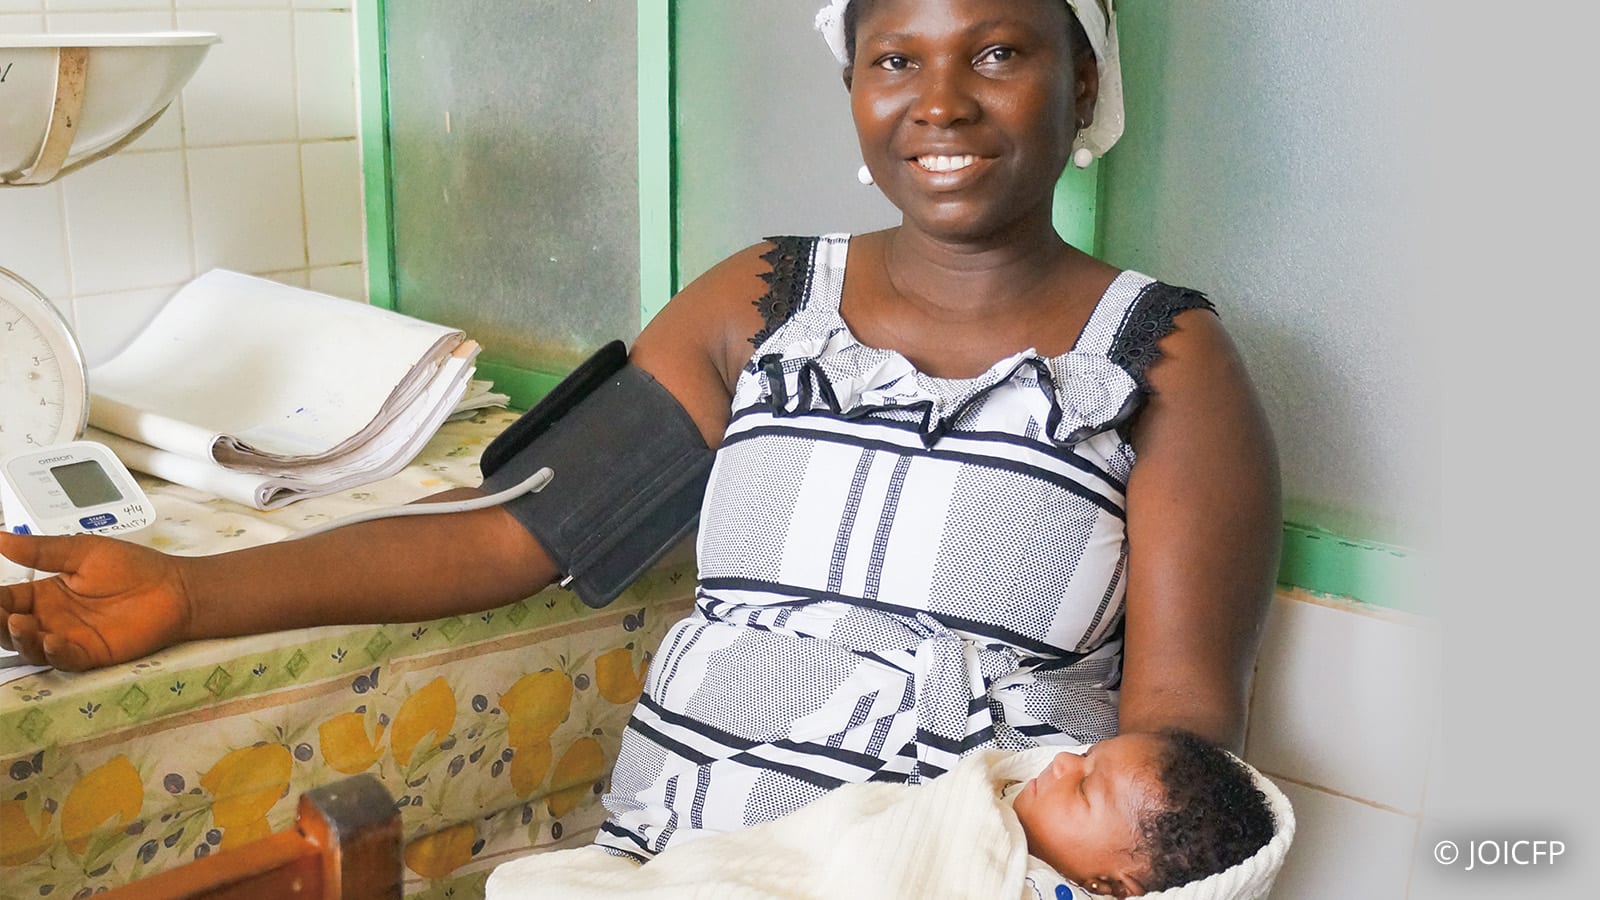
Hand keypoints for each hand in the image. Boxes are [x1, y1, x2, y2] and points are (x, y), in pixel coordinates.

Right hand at [0, 532, 190, 670]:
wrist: (175, 587)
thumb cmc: (133, 567)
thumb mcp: (83, 551)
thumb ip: (41, 550)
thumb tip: (0, 538)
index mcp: (44, 594)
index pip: (4, 601)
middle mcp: (50, 619)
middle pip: (8, 629)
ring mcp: (69, 638)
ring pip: (30, 648)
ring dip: (18, 639)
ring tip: (19, 623)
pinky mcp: (90, 654)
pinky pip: (64, 659)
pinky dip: (53, 652)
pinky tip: (51, 640)